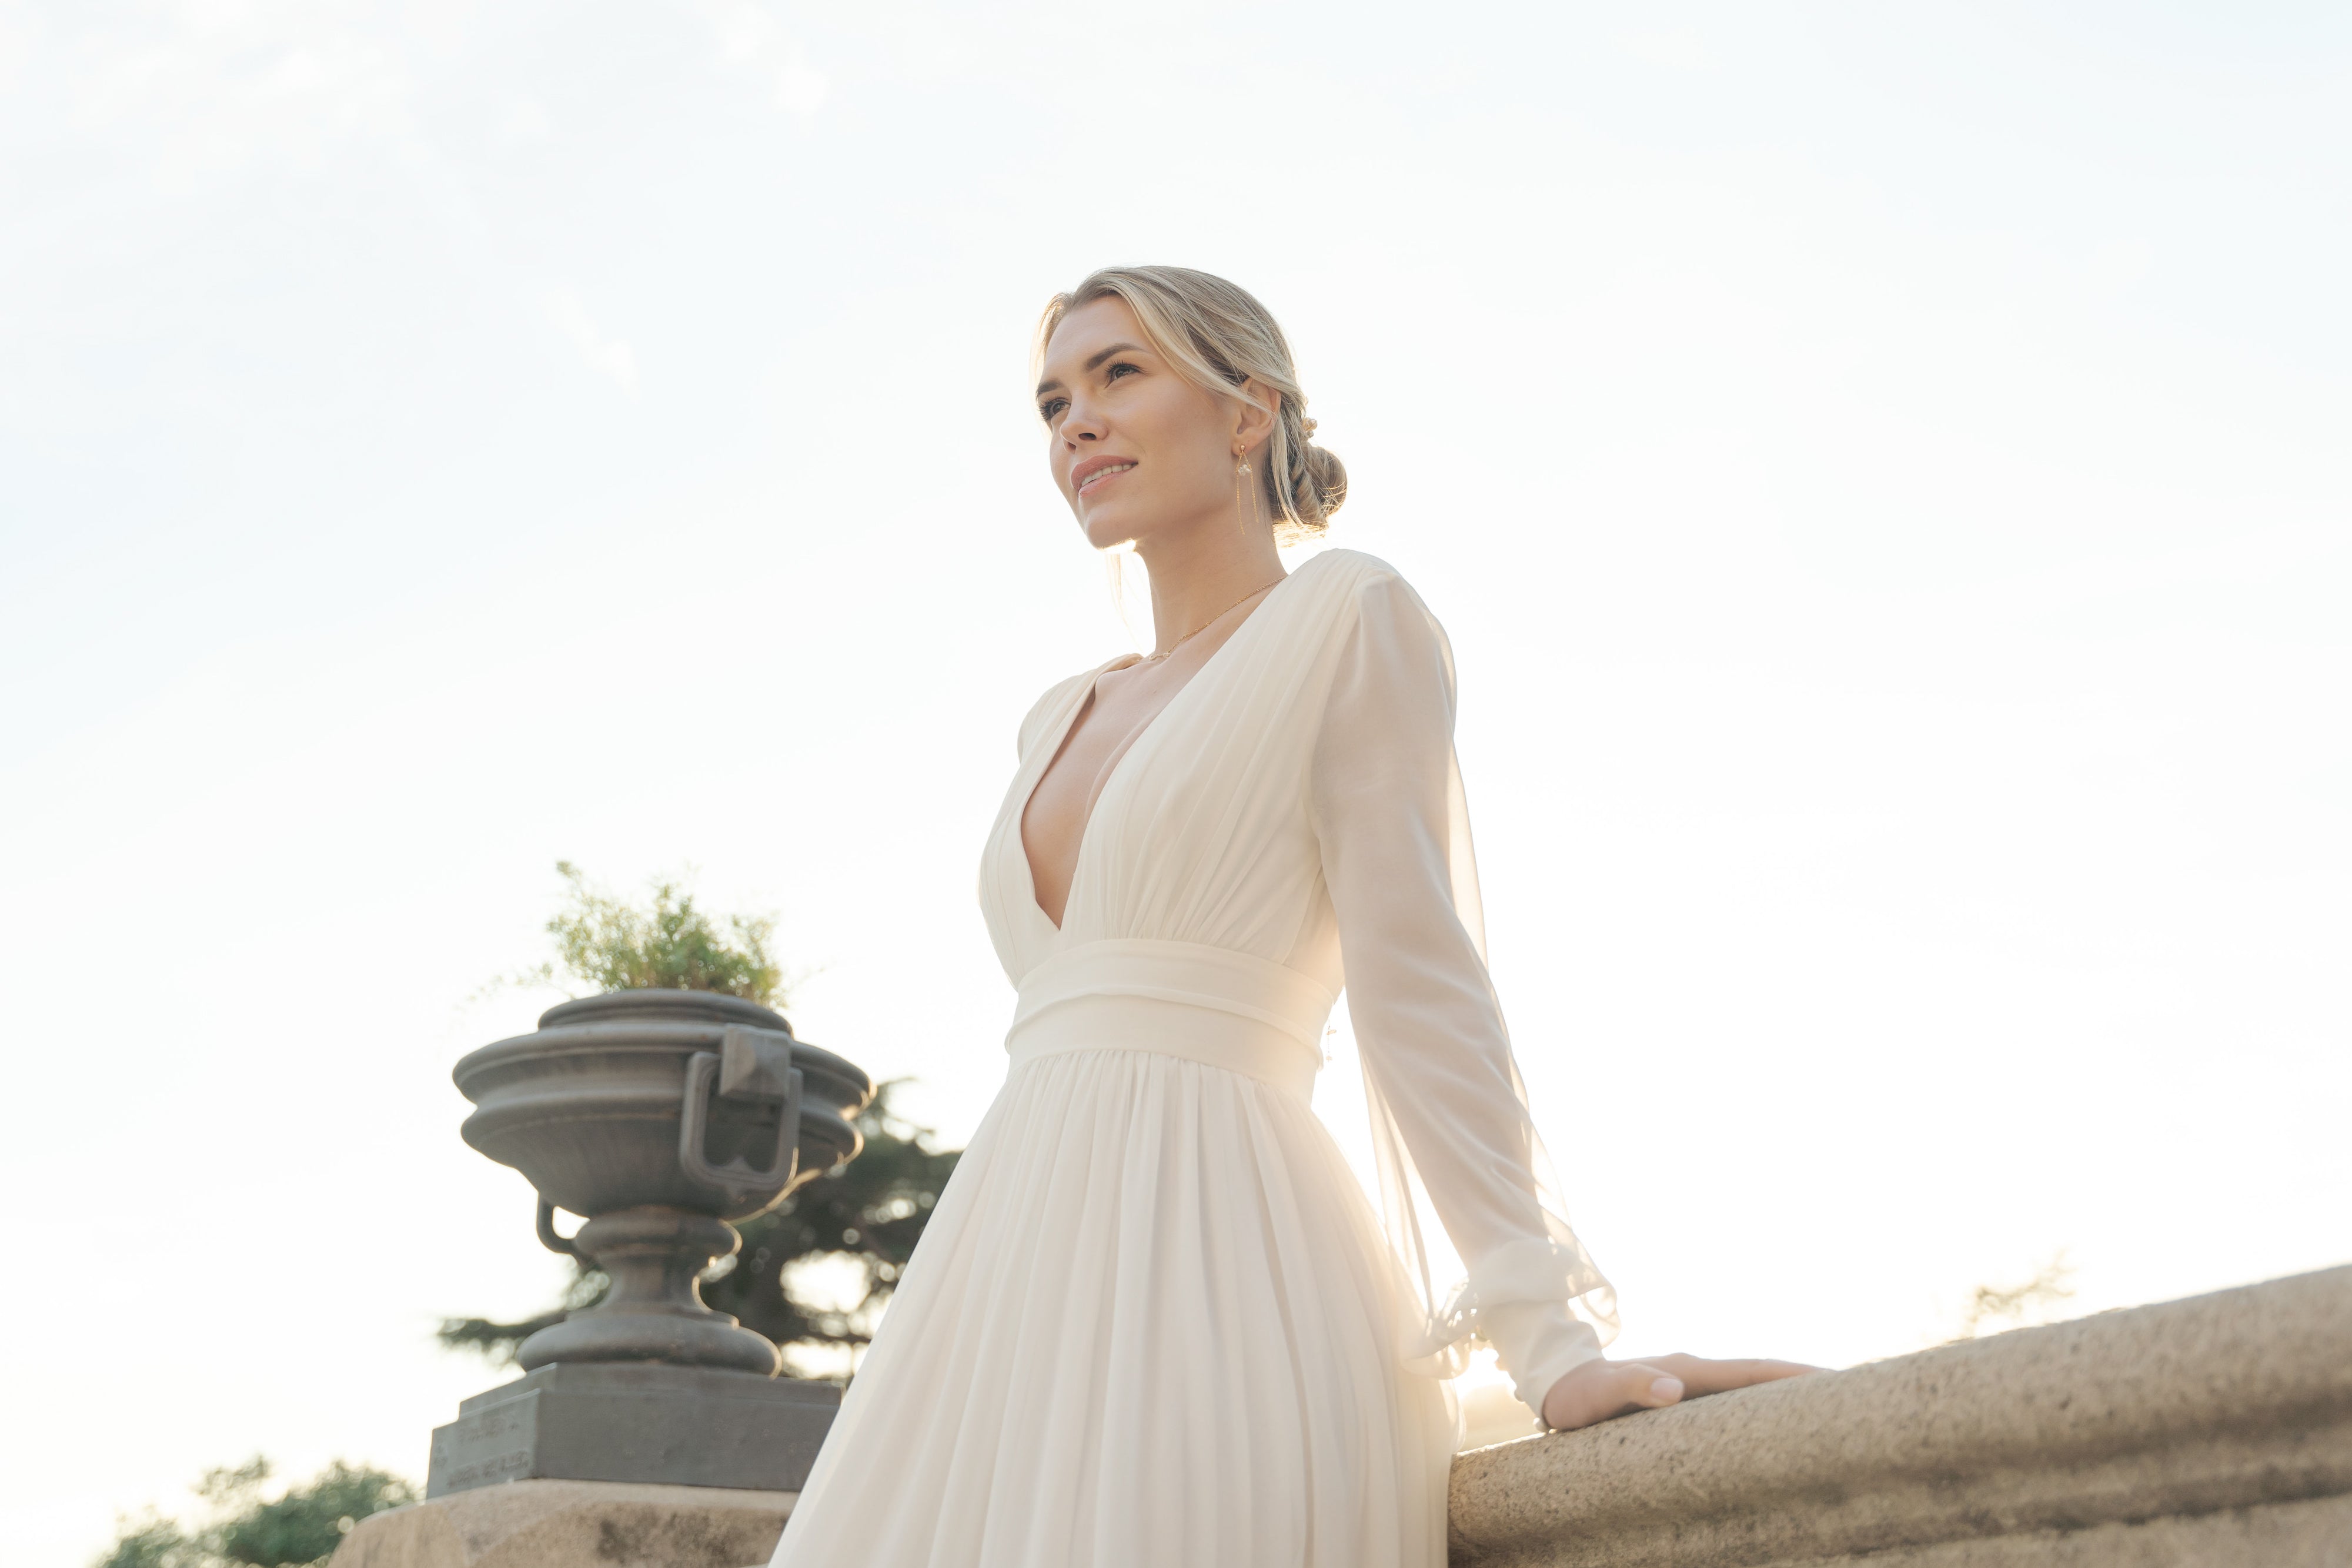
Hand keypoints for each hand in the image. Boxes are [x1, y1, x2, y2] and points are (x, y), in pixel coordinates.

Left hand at [1539, 1352, 1824, 1432]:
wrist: (1560, 1385)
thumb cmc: (1580, 1395)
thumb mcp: (1601, 1394)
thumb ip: (1635, 1386)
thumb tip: (1675, 1389)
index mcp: (1686, 1369)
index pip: (1750, 1373)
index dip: (1790, 1376)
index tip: (1831, 1379)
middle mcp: (1696, 1374)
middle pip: (1761, 1378)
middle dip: (1804, 1384)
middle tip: (1853, 1394)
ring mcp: (1693, 1387)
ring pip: (1750, 1392)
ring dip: (1786, 1398)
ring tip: (1830, 1411)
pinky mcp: (1687, 1402)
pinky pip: (1734, 1405)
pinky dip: (1762, 1410)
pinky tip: (1778, 1427)